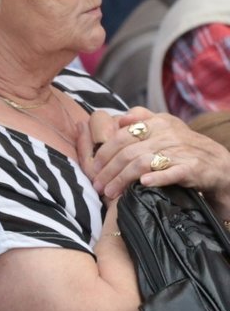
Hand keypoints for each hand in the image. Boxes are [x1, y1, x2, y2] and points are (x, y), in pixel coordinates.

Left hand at [79, 107, 229, 213]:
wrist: (219, 163)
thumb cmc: (184, 146)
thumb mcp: (165, 127)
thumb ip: (142, 119)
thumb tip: (119, 117)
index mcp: (158, 123)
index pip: (122, 136)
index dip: (104, 153)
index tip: (93, 169)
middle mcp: (168, 134)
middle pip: (128, 152)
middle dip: (109, 171)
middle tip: (97, 186)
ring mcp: (180, 150)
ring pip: (142, 163)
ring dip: (123, 179)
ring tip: (111, 193)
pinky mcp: (192, 167)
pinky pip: (172, 172)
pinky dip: (157, 178)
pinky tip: (143, 184)